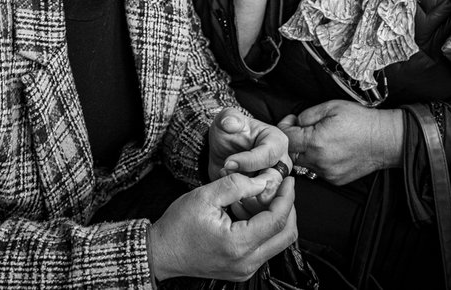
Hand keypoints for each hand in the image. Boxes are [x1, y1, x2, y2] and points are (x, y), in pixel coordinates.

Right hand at [147, 173, 296, 280]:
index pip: (277, 220)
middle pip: (286, 235)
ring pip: (278, 242)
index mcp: (238, 244)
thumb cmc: (177, 227)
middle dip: (288, 208)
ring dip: (276, 218)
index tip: (288, 180)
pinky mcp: (242, 269)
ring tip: (260, 200)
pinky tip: (250, 213)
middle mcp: (246, 262)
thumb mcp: (205, 196)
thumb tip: (263, 182)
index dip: (287, 197)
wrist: (161, 252)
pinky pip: (265, 248)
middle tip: (281, 189)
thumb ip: (237, 185)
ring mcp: (245, 269)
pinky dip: (265, 229)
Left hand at [208, 108, 290, 212]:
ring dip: (245, 197)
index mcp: (277, 141)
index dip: (247, 161)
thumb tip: (230, 122)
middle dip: (246, 182)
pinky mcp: (268, 196)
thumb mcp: (225, 120)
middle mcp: (282, 163)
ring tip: (227, 186)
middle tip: (226, 177)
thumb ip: (228, 118)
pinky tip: (230, 199)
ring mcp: (276, 181)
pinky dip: (245, 208)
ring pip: (269, 198)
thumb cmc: (228, 133)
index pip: (269, 155)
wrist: (223, 151)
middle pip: (273, 181)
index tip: (228, 162)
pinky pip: (262, 210)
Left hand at [278, 100, 403, 185]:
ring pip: (304, 164)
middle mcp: (319, 161)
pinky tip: (330, 151)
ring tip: (318, 140)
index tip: (292, 121)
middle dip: (293, 141)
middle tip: (302, 130)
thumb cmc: (360, 121)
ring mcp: (327, 173)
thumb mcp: (331, 107)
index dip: (285, 127)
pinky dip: (318, 161)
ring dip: (305, 153)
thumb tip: (295, 122)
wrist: (384, 139)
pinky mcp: (335, 180)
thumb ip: (307, 115)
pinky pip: (318, 171)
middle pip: (291, 154)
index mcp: (315, 142)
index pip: (286, 139)